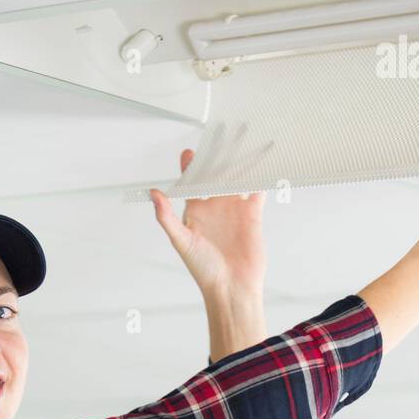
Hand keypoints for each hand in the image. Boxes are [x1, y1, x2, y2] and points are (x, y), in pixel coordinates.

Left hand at [149, 148, 266, 298]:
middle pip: (216, 172)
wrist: (232, 288)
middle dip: (219, 152)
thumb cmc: (204, 270)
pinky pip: (257, 189)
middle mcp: (214, 207)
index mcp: (195, 211)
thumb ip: (167, 217)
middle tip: (223, 131)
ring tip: (246, 136)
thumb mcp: (182, 241)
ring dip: (241, 157)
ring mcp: (233, 209)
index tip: (190, 151)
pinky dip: (261, 174)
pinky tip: (265, 159)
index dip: (191, 166)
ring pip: (237, 176)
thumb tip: (153, 193)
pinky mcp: (252, 214)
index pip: (192, 181)